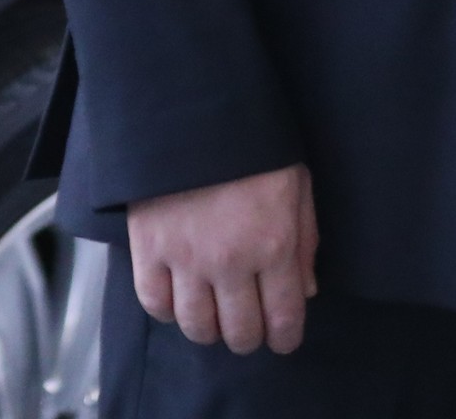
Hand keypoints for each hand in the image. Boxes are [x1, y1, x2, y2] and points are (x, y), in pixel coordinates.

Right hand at [127, 163, 319, 355]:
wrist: (195, 114)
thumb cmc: (254, 144)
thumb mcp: (298, 185)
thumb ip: (305, 241)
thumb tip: (306, 290)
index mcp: (274, 245)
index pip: (284, 317)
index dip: (286, 338)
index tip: (284, 340)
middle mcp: (231, 262)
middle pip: (240, 331)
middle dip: (250, 338)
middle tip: (250, 330)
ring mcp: (186, 261)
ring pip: (197, 326)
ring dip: (211, 331)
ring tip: (216, 320)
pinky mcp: (148, 252)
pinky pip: (156, 305)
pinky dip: (169, 312)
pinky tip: (181, 302)